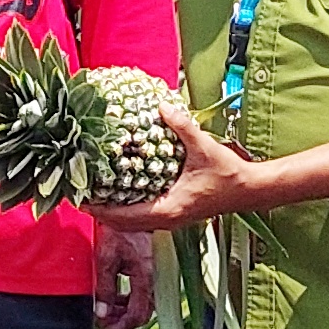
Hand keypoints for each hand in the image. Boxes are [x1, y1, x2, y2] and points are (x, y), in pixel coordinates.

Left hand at [86, 105, 295, 233]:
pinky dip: (126, 205)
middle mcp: (165, 219)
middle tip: (78, 190)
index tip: (78, 197)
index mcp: (167, 210)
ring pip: (131, 221)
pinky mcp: (174, 213)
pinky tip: (119, 189)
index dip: (98, 208)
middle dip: (98, 209)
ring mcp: (170, 218)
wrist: (250, 190)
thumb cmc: (228, 174)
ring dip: (111, 209)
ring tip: (92, 190)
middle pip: (121, 222)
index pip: (123, 216)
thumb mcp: (204, 148)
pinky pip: (142, 214)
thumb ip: (182, 127)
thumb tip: (162, 106)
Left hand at [89, 223, 155, 328]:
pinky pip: (146, 293)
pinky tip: (118, 296)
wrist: (138, 207)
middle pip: (143, 313)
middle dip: (121, 321)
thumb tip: (101, 312)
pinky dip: (131, 299)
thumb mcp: (106, 257)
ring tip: (107, 309)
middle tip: (102, 321)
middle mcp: (158, 279)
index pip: (137, 315)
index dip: (120, 328)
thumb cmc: (122, 228)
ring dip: (125, 310)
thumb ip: (104, 287)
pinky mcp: (157, 271)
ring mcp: (160, 275)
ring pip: (145, 304)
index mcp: (147, 277)